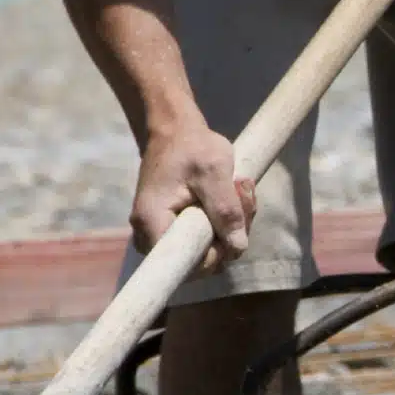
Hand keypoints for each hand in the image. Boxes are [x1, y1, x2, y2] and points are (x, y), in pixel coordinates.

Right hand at [130, 120, 255, 275]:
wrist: (175, 129)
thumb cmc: (191, 145)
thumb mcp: (214, 171)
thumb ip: (226, 209)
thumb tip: (237, 247)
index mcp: (153, 222)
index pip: (182, 264)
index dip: (213, 257)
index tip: (230, 231)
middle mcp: (151, 235)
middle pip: (197, 259)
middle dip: (230, 234)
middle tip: (244, 194)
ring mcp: (162, 232)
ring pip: (206, 249)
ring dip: (232, 224)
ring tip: (240, 187)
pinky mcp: (175, 227)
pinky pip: (205, 237)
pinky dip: (225, 220)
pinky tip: (234, 194)